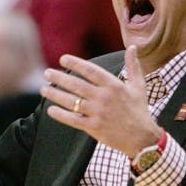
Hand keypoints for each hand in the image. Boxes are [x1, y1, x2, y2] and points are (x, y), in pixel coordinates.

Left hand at [40, 45, 160, 156]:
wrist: (141, 138)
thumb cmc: (139, 111)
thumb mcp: (139, 86)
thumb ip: (133, 66)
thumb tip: (133, 47)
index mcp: (114, 85)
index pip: (90, 70)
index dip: (75, 64)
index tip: (62, 59)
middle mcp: (104, 98)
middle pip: (77, 85)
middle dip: (59, 78)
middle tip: (46, 73)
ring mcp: (98, 113)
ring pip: (72, 102)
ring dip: (56, 95)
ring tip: (44, 89)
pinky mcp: (93, 127)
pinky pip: (73, 120)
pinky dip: (61, 115)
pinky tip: (50, 110)